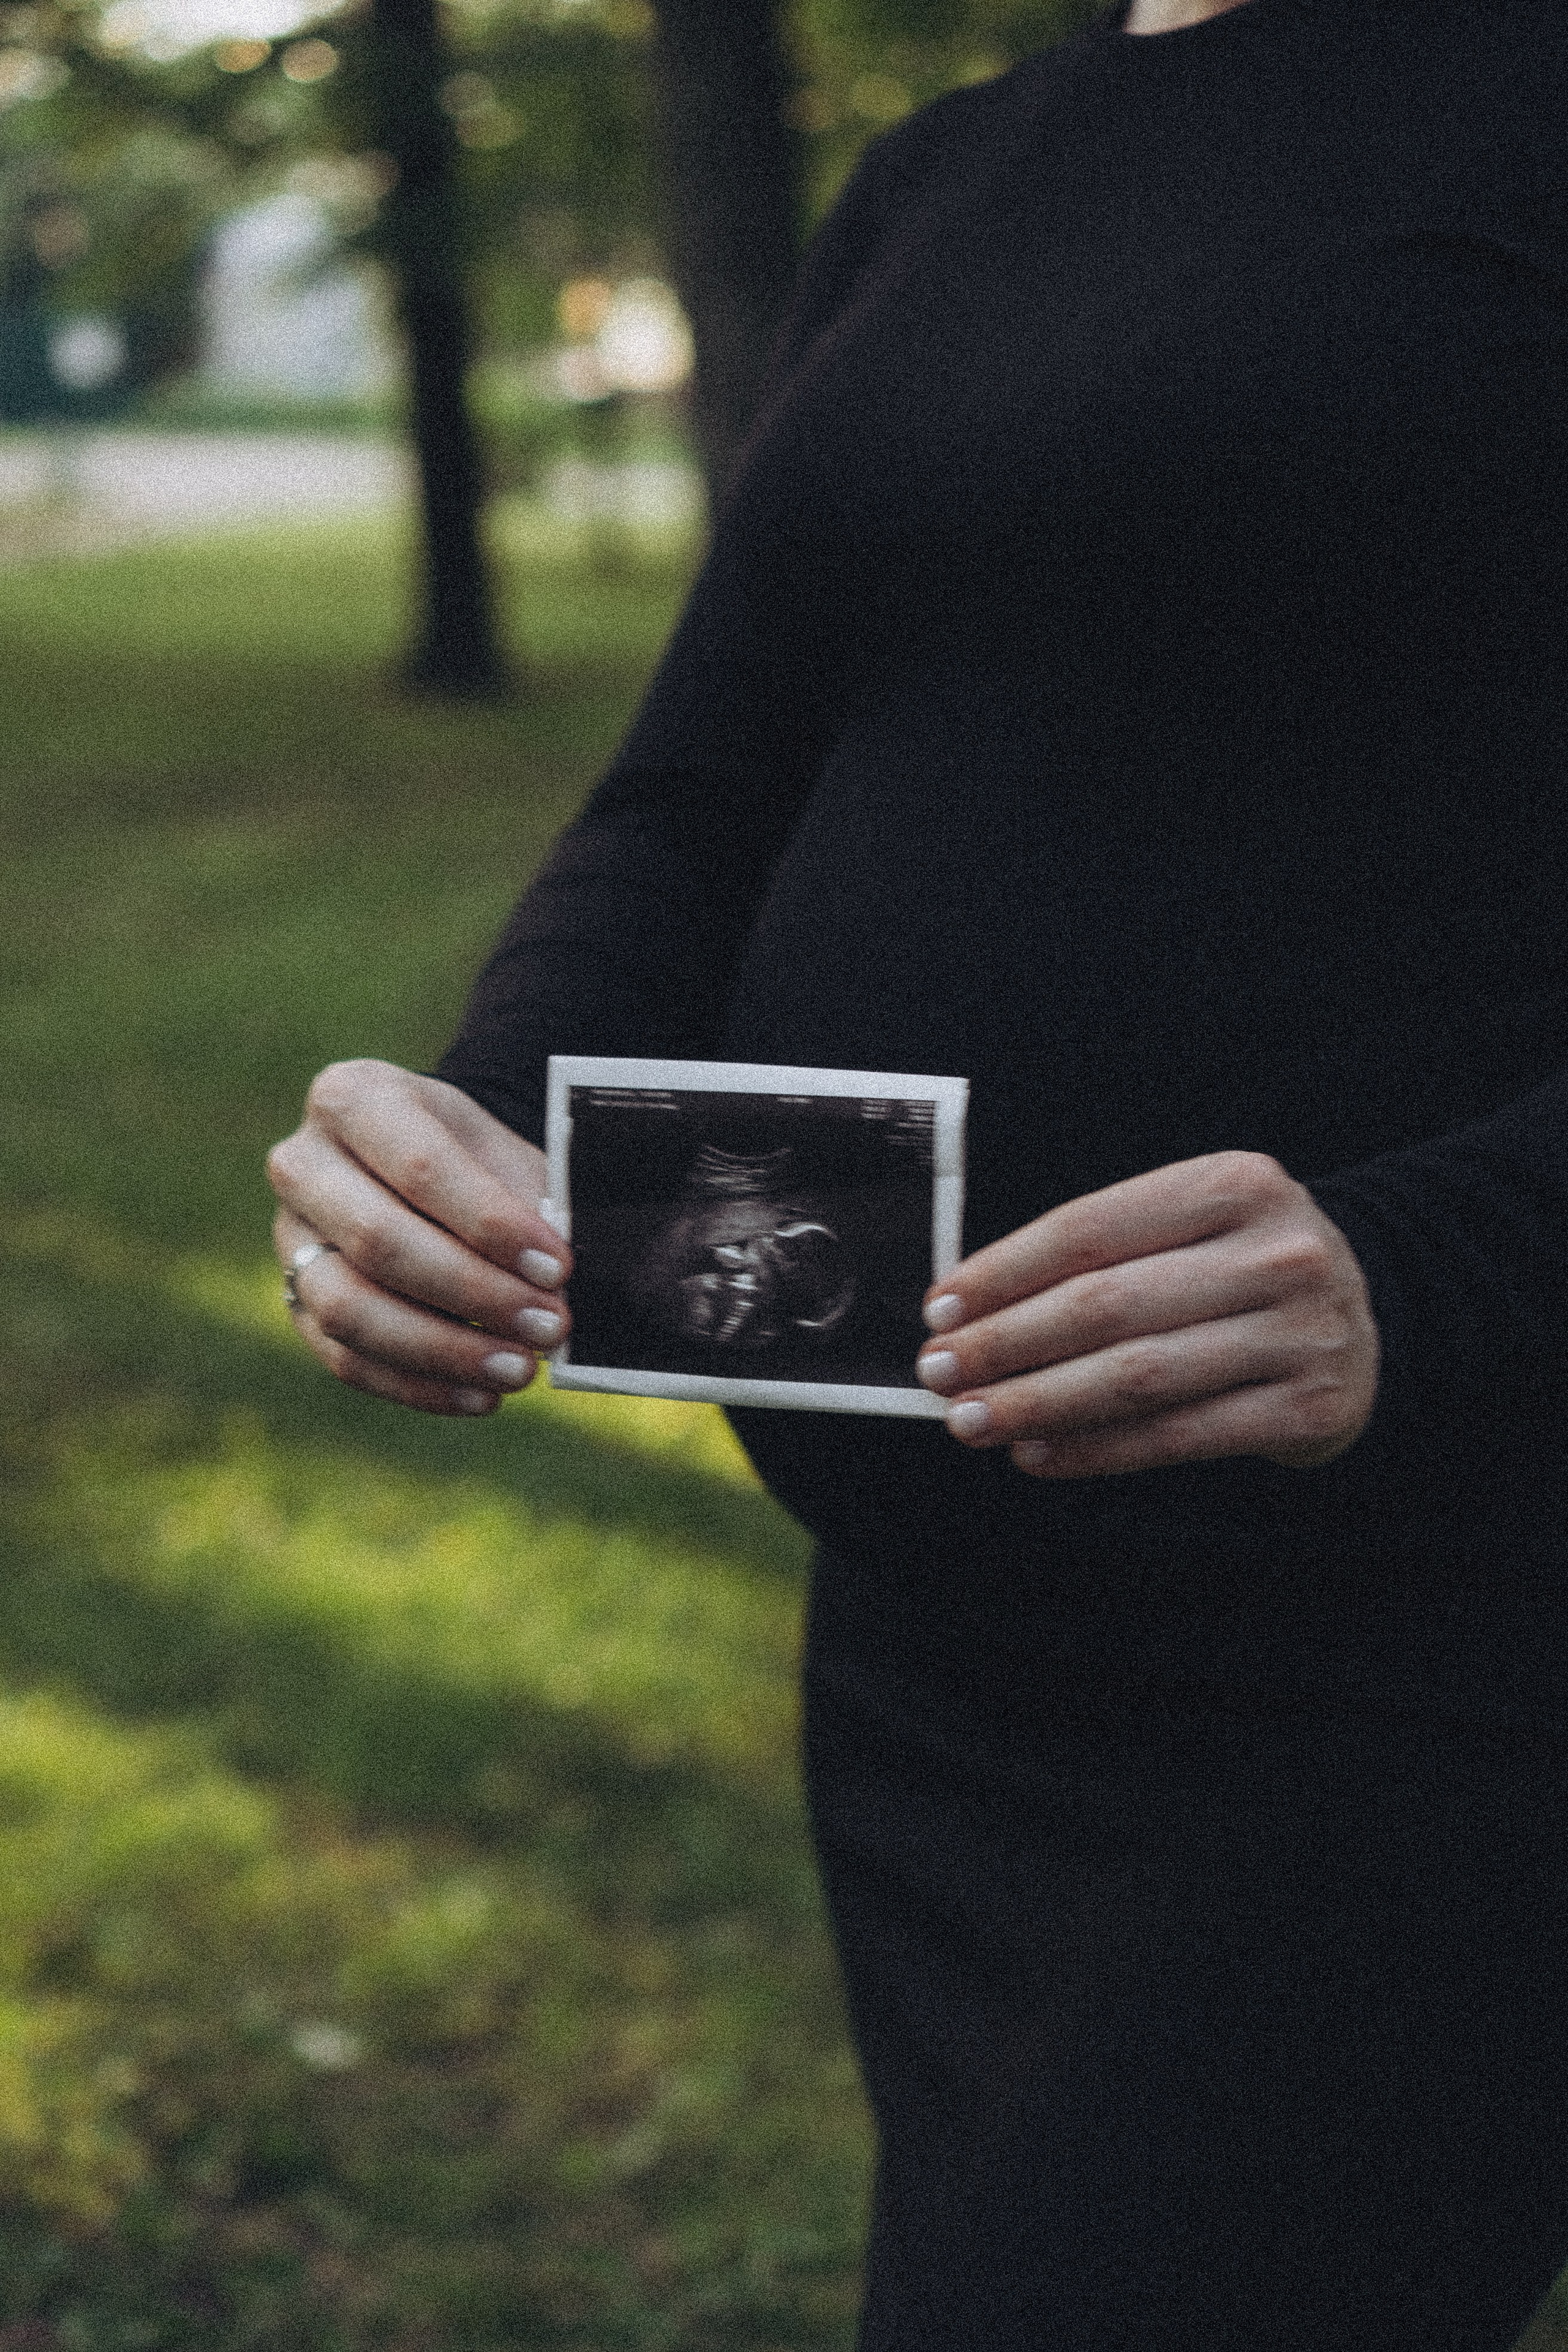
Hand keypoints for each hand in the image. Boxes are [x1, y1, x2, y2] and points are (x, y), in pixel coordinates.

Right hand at [266, 1060, 571, 1416]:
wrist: (426, 1166)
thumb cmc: (474, 1158)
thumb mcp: (505, 1152)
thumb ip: (530, 1204)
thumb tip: (555, 1285)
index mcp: (354, 1098)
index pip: (420, 1165)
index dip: (491, 1224)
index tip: (557, 1266)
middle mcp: (303, 1164)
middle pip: (379, 1241)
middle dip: (474, 1292)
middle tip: (549, 1325)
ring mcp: (288, 1239)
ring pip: (350, 1309)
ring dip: (443, 1350)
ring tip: (521, 1369)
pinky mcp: (294, 1303)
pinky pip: (345, 1360)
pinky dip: (418, 1386)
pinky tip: (482, 1397)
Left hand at [917, 1151, 1378, 1478]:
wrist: (1367, 1318)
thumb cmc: (1239, 1270)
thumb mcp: (1192, 1227)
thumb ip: (1101, 1254)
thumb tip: (970, 1309)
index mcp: (1236, 1184)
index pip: (1089, 1230)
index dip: (1003, 1272)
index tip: (940, 1308)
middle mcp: (1277, 1253)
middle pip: (1107, 1306)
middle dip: (1005, 1343)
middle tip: (939, 1373)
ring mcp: (1301, 1333)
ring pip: (1137, 1376)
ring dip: (1038, 1403)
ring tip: (971, 1421)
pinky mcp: (1308, 1407)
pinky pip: (1177, 1436)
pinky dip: (1096, 1449)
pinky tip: (1038, 1455)